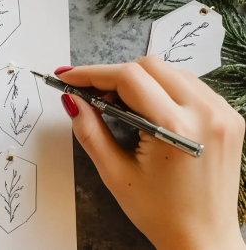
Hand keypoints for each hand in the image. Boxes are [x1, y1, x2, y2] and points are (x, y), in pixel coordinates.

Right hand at [56, 56, 245, 249]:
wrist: (203, 239)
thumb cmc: (161, 214)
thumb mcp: (115, 174)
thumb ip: (90, 132)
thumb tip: (72, 100)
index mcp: (176, 130)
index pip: (128, 78)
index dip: (92, 73)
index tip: (69, 77)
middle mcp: (206, 114)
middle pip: (150, 65)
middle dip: (115, 75)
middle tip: (93, 96)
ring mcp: (223, 113)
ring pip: (171, 71)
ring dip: (140, 79)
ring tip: (120, 104)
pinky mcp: (230, 117)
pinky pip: (191, 84)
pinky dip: (164, 88)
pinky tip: (150, 109)